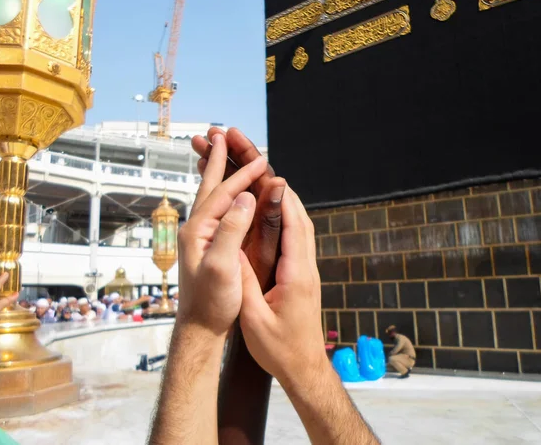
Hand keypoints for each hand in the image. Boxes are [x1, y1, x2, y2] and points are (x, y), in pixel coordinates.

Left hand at [178, 133, 267, 335]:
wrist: (200, 327)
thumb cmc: (213, 302)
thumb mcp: (223, 267)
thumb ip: (231, 230)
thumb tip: (243, 197)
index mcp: (198, 230)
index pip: (223, 194)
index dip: (243, 176)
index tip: (262, 160)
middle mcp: (195, 228)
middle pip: (209, 187)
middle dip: (219, 161)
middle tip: (222, 135)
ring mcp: (199, 236)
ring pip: (209, 196)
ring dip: (217, 173)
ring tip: (220, 154)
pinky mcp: (205, 245)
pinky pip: (214, 210)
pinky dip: (222, 193)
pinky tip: (225, 193)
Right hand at [239, 188, 326, 384]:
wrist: (304, 368)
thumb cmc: (279, 350)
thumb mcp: (254, 320)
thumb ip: (244, 284)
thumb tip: (232, 250)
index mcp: (296, 276)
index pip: (294, 228)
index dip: (283, 199)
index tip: (270, 176)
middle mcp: (307, 269)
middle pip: (302, 221)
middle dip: (285, 193)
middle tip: (265, 171)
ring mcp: (308, 272)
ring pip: (303, 229)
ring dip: (289, 205)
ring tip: (268, 186)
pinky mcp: (305, 278)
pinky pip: (300, 241)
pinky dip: (289, 221)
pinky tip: (274, 217)